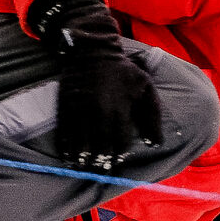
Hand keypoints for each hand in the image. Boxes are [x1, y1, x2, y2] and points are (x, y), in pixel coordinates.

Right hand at [31, 0, 162, 171]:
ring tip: (85, 167)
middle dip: (101, 162)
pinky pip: (64, 133)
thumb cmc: (123, 70)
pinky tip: (68, 157)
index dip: (119, 155)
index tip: (118, 161)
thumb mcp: (146, 87)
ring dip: (83, 159)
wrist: (93, 50)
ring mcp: (80, 110)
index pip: (120, 142)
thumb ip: (153, 116)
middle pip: (100, 147)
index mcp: (120, 108)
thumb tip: (155, 144)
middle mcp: (100, 112)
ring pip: (81, 143)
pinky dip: (65, 148)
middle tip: (102, 170)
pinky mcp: (66, 107)